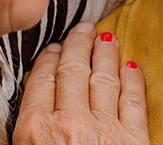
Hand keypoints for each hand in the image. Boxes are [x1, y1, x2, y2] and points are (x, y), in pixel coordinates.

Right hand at [13, 23, 149, 144]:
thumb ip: (28, 130)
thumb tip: (33, 109)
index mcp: (36, 129)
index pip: (40, 82)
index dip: (48, 60)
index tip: (53, 48)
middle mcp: (71, 122)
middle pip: (73, 73)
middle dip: (78, 46)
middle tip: (83, 29)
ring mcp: (105, 129)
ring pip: (104, 80)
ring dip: (106, 56)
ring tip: (107, 39)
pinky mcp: (134, 141)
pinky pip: (134, 103)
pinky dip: (133, 81)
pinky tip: (131, 68)